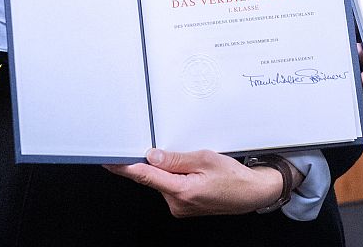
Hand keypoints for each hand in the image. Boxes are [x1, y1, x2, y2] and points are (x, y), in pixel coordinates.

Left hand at [106, 148, 286, 216]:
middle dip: (160, 162)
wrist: (251, 193)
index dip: (126, 168)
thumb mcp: (205, 158)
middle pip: (155, 177)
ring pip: (164, 182)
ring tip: (197, 167)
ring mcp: (180, 208)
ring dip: (171, 170)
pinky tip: (195, 174)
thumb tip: (152, 156)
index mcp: (181, 191)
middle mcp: (177, 203)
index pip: (146, 176)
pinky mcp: (183, 207)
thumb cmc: (234, 177)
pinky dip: (177, 178)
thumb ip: (175, 158)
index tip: (110, 162)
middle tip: (181, 154)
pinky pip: (172, 187)